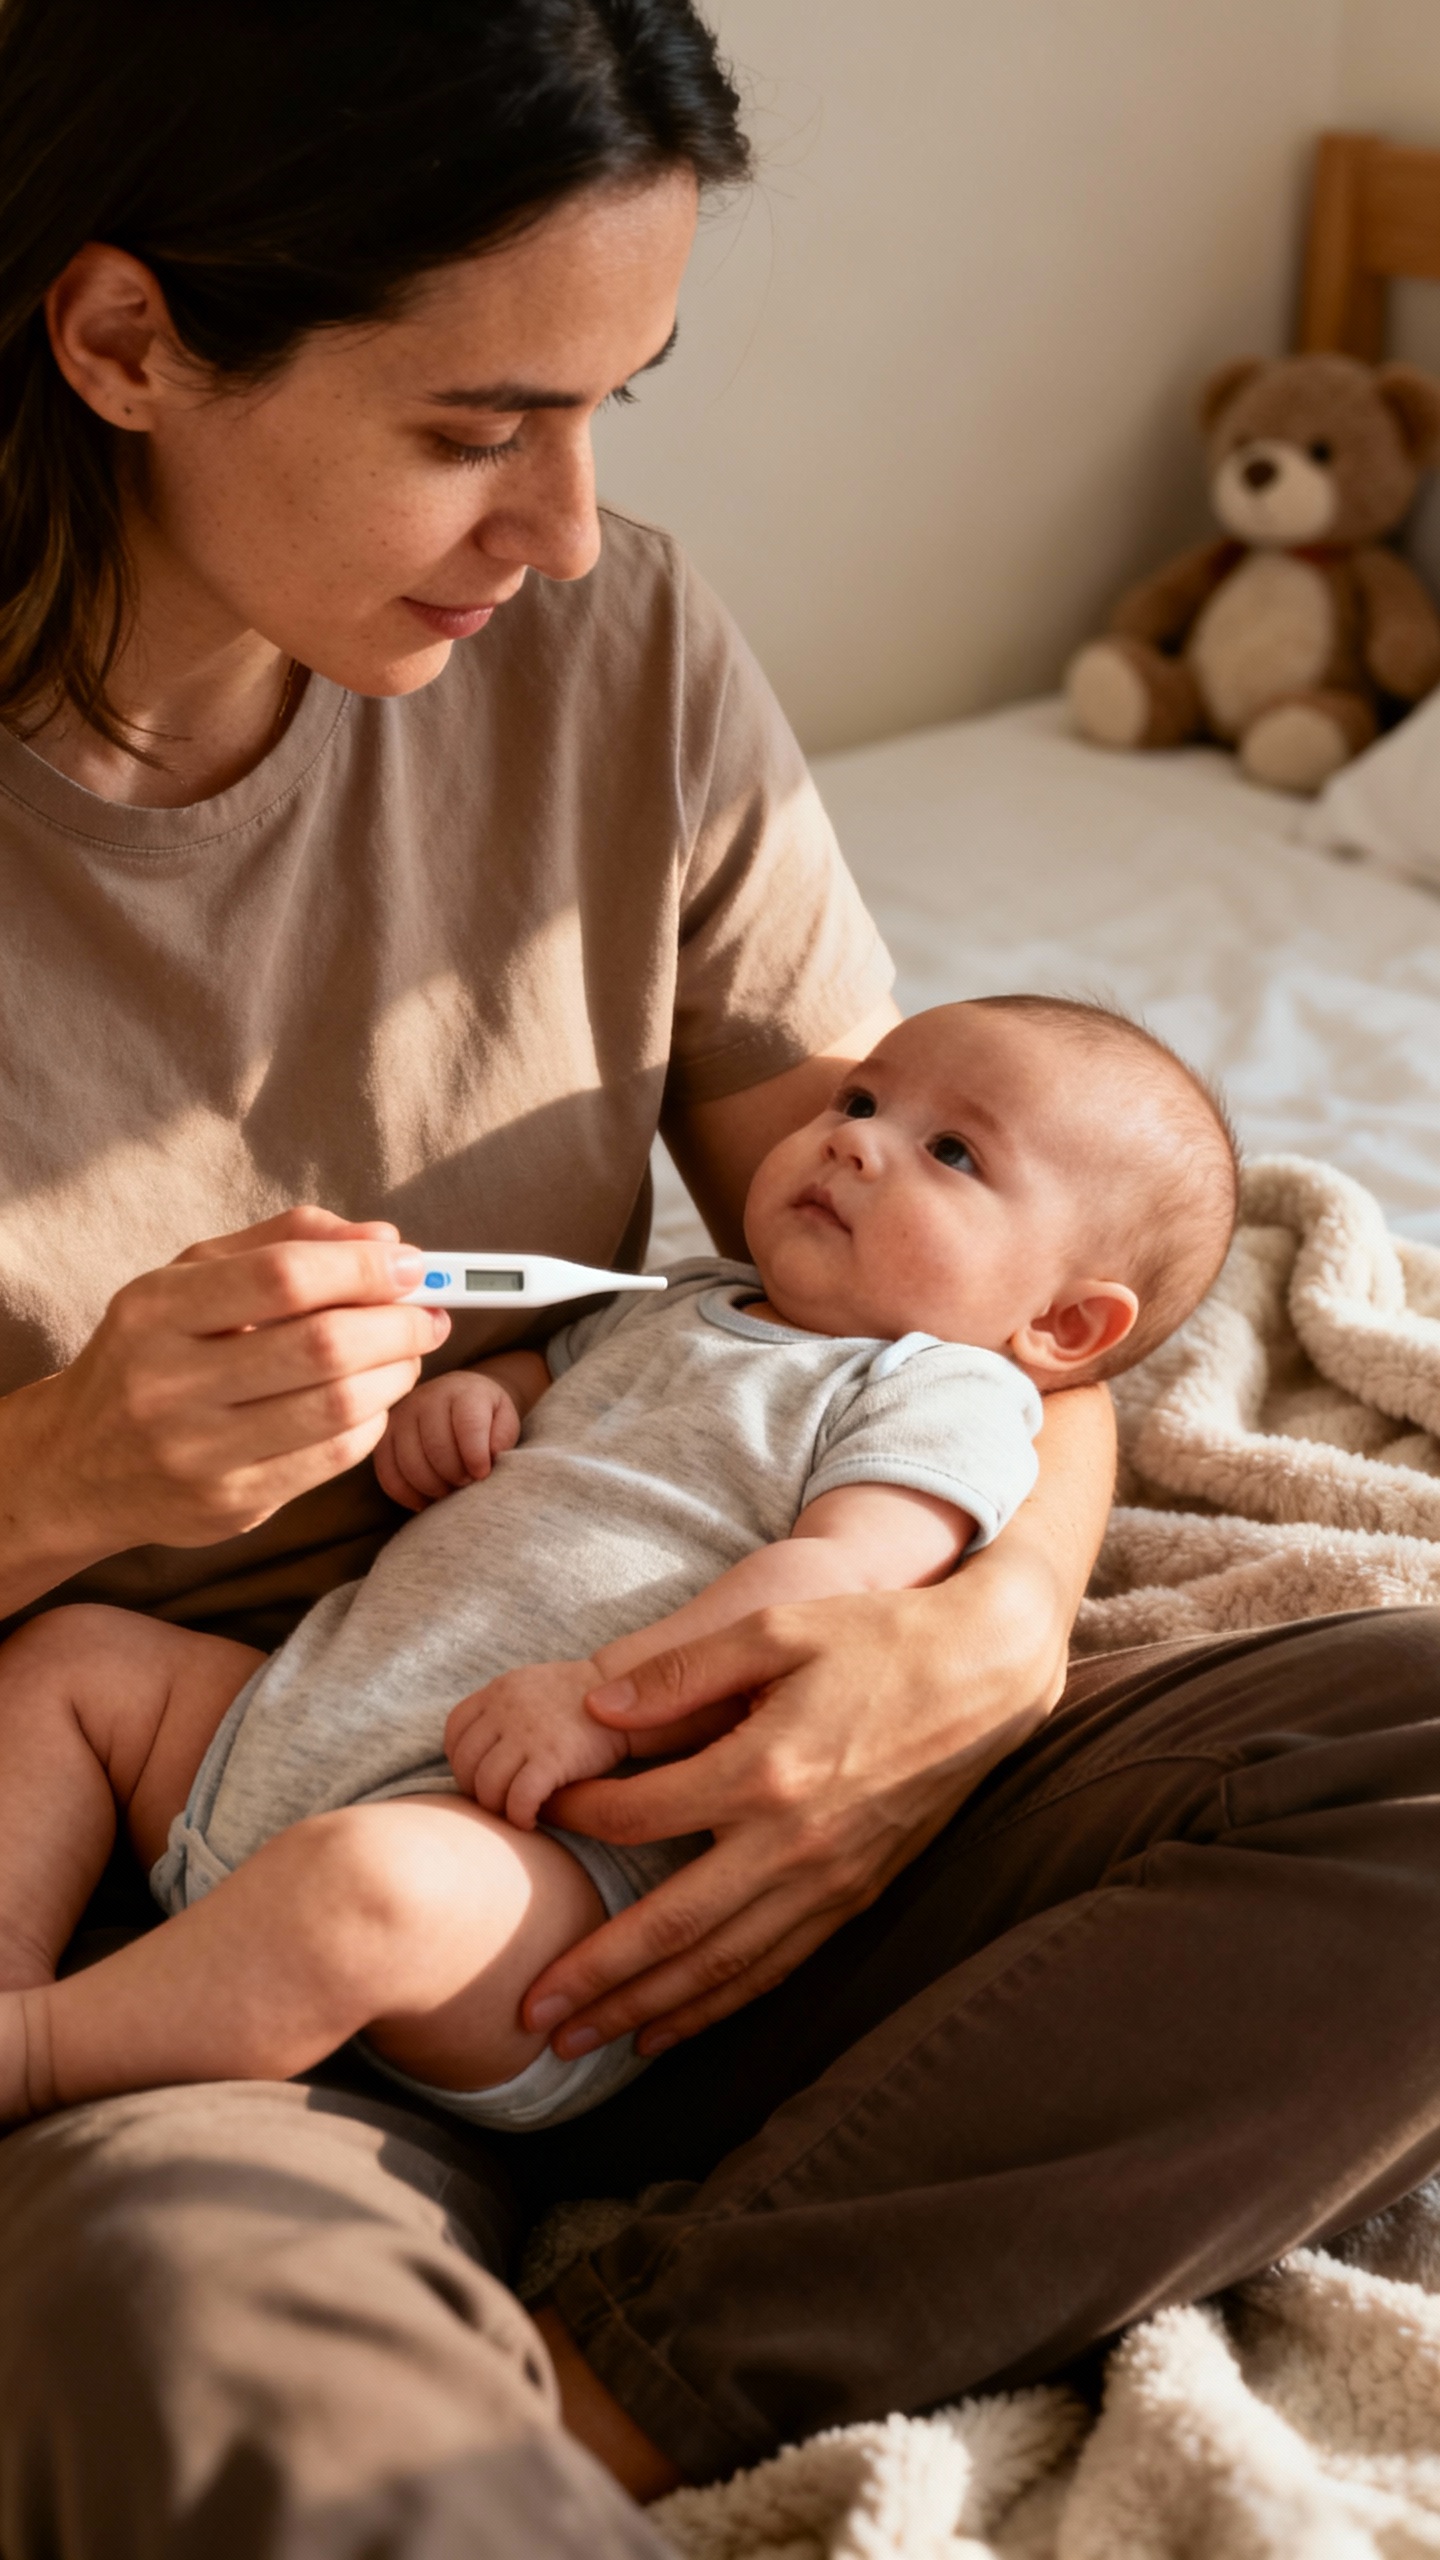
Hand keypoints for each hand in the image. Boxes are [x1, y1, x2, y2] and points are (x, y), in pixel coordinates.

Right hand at [2, 1207, 447, 1597]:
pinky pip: (333, 1457)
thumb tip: (385, 1239)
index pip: (284, 1277)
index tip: (409, 1265)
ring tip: (407, 1354)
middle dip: (397, 1324)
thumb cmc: (151, 1352)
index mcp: (156, 1310)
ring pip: (339, 1407)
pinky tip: (373, 1401)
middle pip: (323, 1346)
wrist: (78, 1464)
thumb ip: (286, 1241)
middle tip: (428, 1314)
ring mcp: (198, 1452)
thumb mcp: (192, 1277)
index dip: (364, 1267)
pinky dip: (374, 1421)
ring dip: (397, 1373)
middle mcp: (169, 1382)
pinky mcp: (229, 1504)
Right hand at [375, 1371, 520, 1511]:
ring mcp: (400, 1418)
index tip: (482, 1474)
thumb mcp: (505, 1418)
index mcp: (463, 1392)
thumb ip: (503, 1436)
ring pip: (410, 1465)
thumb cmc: (485, 1416)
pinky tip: (426, 1500)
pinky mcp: (383, 1438)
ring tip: (449, 1491)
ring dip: (433, 1488)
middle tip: (466, 1483)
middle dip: (455, 1475)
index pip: (468, 1426)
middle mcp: (427, 1399)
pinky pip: (388, 1475)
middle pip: (436, 1448)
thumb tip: (491, 1455)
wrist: (456, 1398)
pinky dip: (407, 1495)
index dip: (476, 1457)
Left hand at [446, 1659, 628, 1830]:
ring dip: (497, 1808)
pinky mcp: (553, 1757)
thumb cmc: (580, 1704)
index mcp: (499, 1690)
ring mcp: (527, 1733)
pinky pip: (518, 1798)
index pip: (455, 1731)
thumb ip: (502, 1712)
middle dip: (477, 1790)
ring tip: (516, 1812)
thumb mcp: (532, 1690)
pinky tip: (531, 1821)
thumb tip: (475, 1759)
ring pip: (487, 1786)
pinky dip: (519, 1817)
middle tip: (500, 1801)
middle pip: (466, 1763)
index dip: (462, 1762)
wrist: (629, 1701)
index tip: (481, 1777)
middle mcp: (506, 1708)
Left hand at [522, 1553, 1075, 2059]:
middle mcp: (793, 1843)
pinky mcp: (856, 1898)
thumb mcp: (777, 1627)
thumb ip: (682, 1671)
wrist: (984, 1673)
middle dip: (593, 1975)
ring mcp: (828, 1880)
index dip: (576, 1817)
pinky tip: (669, 2029)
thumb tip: (597, 1713)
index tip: (533, 1814)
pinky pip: (774, 1968)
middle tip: (527, 2011)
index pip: (640, 1815)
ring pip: (721, 1968)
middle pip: (670, 1928)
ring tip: (579, 2043)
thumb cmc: (877, 1637)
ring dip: (645, 2010)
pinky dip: (716, 2008)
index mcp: (764, 1770)